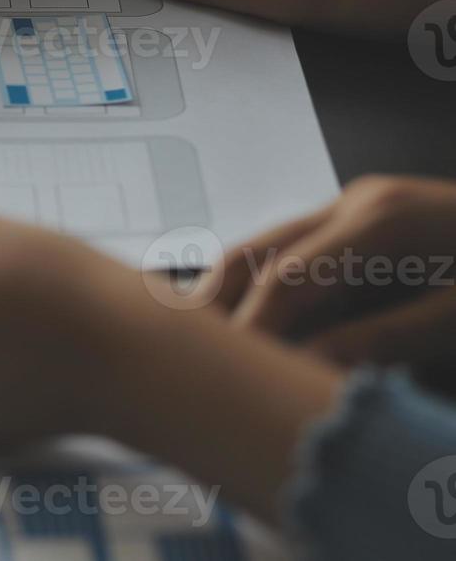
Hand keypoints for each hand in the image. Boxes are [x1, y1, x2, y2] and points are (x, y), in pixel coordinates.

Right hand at [206, 176, 455, 375]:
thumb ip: (386, 339)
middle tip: (190, 348)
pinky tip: (264, 326)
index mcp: (380, 221)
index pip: (285, 277)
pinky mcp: (362, 222)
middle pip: (256, 250)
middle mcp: (355, 204)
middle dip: (213, 300)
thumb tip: (307, 366)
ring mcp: (355, 207)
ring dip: (236, 295)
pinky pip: (299, 254)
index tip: (229, 372)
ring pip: (268, 249)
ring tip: (213, 342)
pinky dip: (271, 291)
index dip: (249, 325)